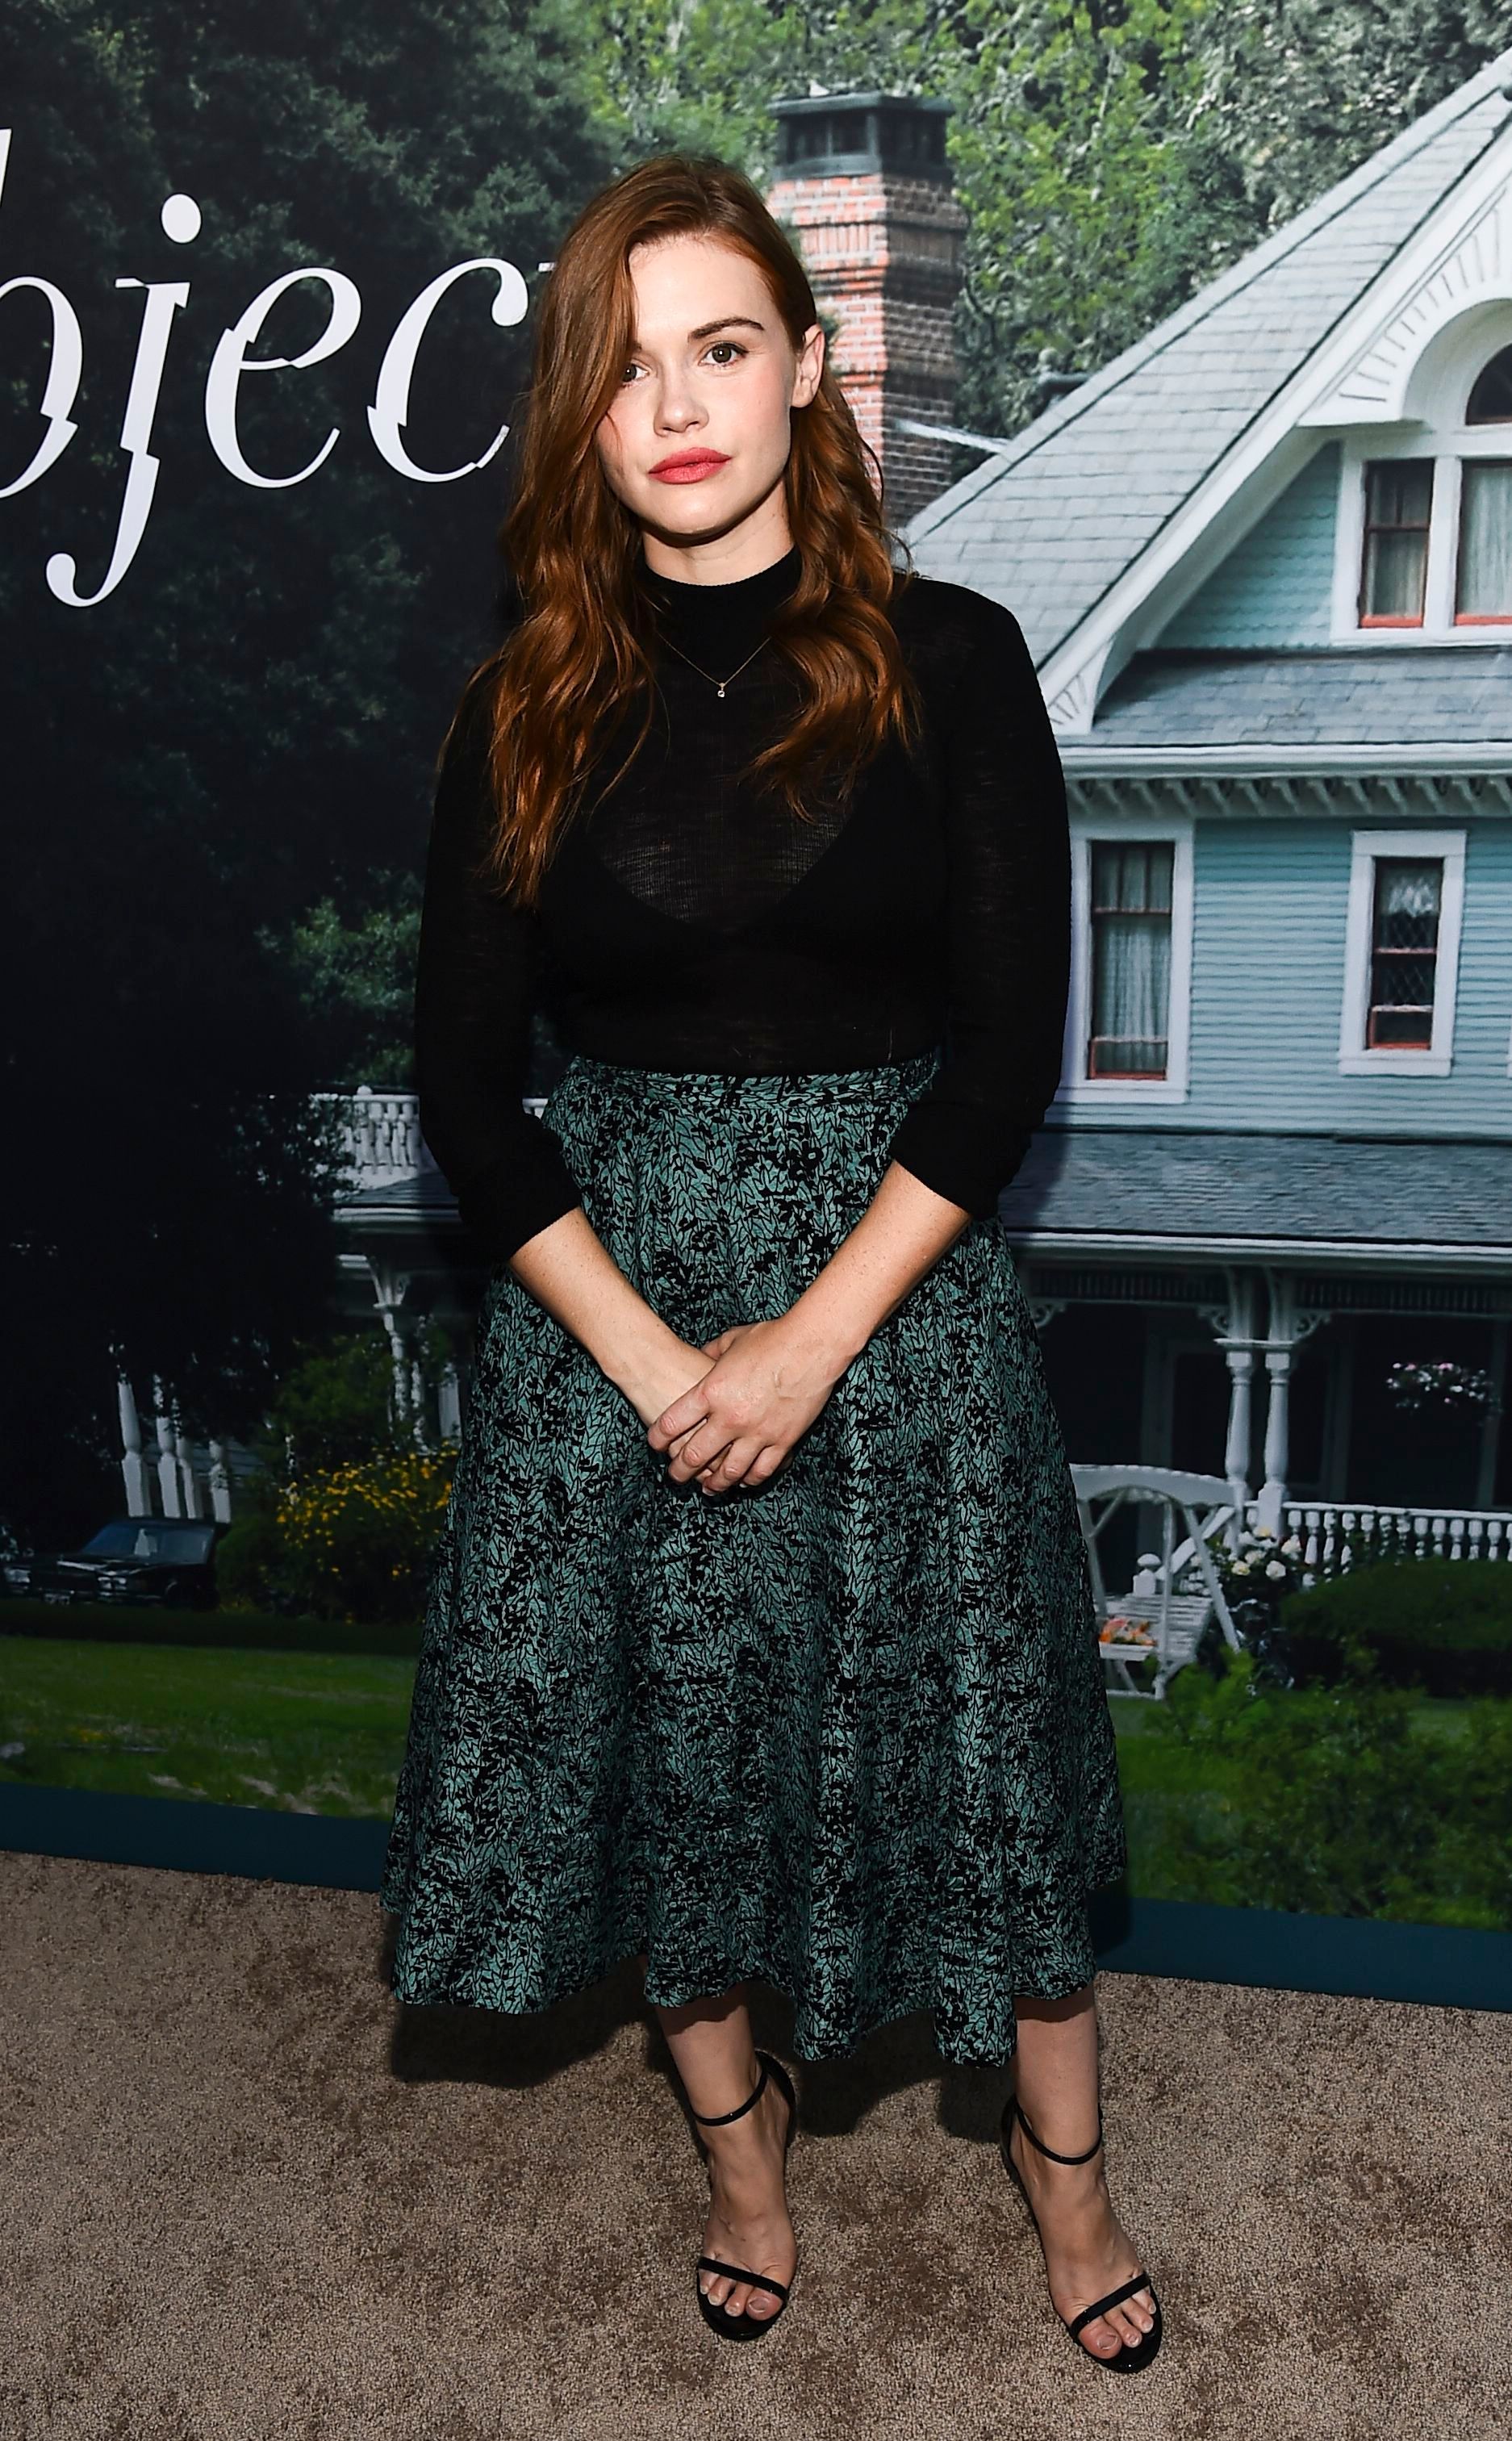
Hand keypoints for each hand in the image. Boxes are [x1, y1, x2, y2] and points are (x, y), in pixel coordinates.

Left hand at [646, 1315, 849, 1495]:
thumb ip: (713, 1352)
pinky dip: (749, 1479)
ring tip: (707, 1488)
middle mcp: (730, 1416)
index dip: (658, 1438)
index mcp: (711, 1390)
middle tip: (675, 1475)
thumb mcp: (733, 1340)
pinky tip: (743, 1481)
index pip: (672, 1423)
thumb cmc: (773, 1337)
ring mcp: (757, 1432)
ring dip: (714, 1483)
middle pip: (695, 1455)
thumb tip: (703, 1355)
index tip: (655, 1444)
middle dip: (680, 1470)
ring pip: (728, 1471)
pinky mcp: (783, 1440)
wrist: (812, 1345)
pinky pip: (762, 1470)